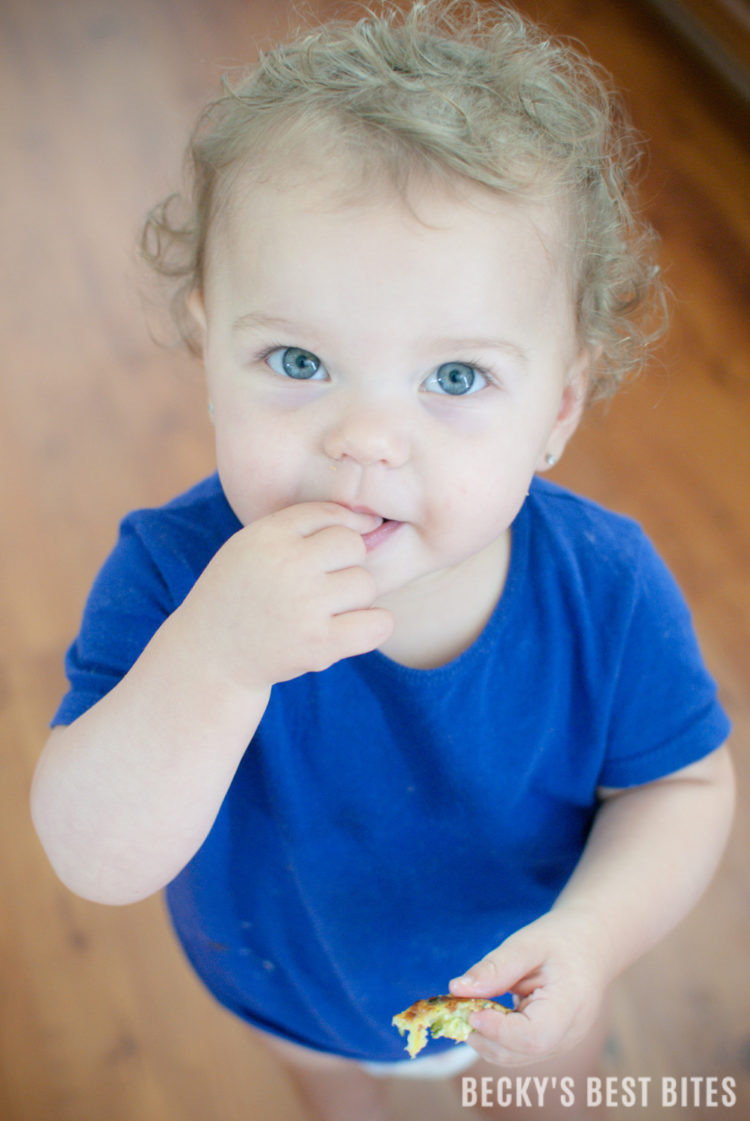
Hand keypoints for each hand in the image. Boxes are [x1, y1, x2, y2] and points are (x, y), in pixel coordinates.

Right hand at [178, 502, 393, 691]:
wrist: (210, 655)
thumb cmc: (241, 593)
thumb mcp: (252, 545)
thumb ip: (301, 525)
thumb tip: (372, 520)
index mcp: (267, 536)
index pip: (330, 514)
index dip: (339, 530)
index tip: (330, 552)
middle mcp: (287, 566)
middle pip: (353, 546)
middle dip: (346, 563)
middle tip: (324, 583)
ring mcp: (304, 606)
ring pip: (366, 584)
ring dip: (354, 598)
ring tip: (326, 608)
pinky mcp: (319, 645)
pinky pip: (378, 624)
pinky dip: (375, 624)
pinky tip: (354, 626)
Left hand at [449, 909, 607, 1066]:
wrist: (591, 945)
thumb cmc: (561, 940)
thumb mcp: (527, 944)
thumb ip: (495, 968)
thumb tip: (456, 989)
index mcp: (570, 1007)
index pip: (533, 1036)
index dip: (498, 1030)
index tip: (470, 1011)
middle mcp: (568, 1035)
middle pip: (519, 1053)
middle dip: (483, 1035)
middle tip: (458, 1006)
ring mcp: (560, 1044)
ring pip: (514, 1056)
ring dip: (485, 1037)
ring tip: (472, 1003)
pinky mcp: (550, 1044)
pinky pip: (517, 1050)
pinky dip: (495, 1035)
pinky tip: (487, 1009)